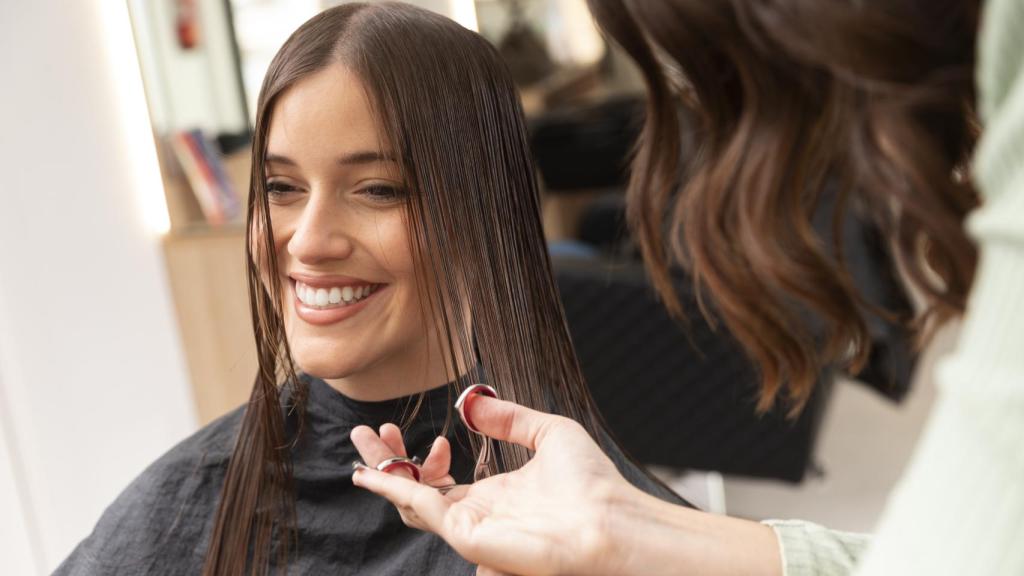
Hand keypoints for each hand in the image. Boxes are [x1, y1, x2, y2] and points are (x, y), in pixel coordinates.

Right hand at [350, 396, 640, 575]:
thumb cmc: (592, 483)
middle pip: (415, 490)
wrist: (610, 519)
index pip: (442, 480)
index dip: (425, 457)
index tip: (436, 433)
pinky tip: (377, 470)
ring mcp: (471, 528)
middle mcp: (478, 514)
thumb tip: (470, 403)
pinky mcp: (469, 538)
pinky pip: (422, 512)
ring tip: (363, 444)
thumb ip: (508, 418)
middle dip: (386, 462)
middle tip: (363, 433)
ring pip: (409, 503)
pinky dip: (396, 488)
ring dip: (383, 472)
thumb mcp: (549, 433)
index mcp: (495, 495)